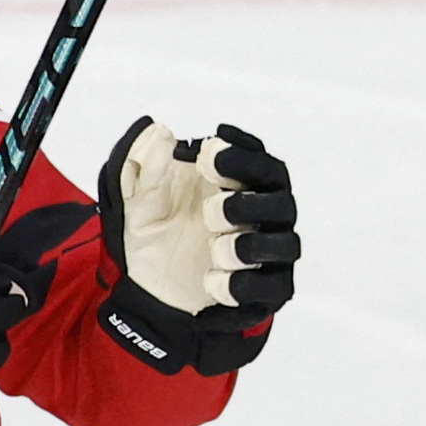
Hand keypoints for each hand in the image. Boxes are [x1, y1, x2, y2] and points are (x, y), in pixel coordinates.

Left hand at [97, 117, 298, 374]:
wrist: (151, 287)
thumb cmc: (158, 231)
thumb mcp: (140, 202)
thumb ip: (147, 169)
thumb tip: (159, 133)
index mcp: (239, 185)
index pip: (261, 164)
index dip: (243, 155)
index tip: (210, 151)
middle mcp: (263, 217)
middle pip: (282, 201)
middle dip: (246, 203)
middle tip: (210, 210)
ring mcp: (268, 255)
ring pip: (285, 245)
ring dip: (249, 245)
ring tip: (214, 248)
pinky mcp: (266, 291)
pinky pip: (272, 289)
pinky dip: (242, 285)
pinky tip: (211, 281)